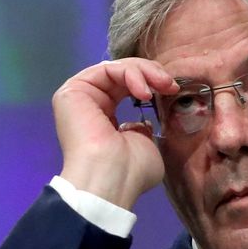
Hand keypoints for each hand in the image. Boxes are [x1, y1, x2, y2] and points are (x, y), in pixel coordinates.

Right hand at [52, 59, 178, 208]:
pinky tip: (144, 92)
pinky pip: (107, 69)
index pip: (127, 89)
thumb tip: (141, 123)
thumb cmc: (131, 171)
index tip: (173, 91)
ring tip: (162, 85)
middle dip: (151, 74)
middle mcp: (90, 106)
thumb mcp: (147, 146)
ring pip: (117, 68)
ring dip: (145, 72)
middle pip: (123, 75)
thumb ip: (143, 132)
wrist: (112, 179)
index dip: (152, 84)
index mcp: (105, 121)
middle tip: (170, 85)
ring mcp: (80, 97)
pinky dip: (131, 74)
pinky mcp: (74, 89)